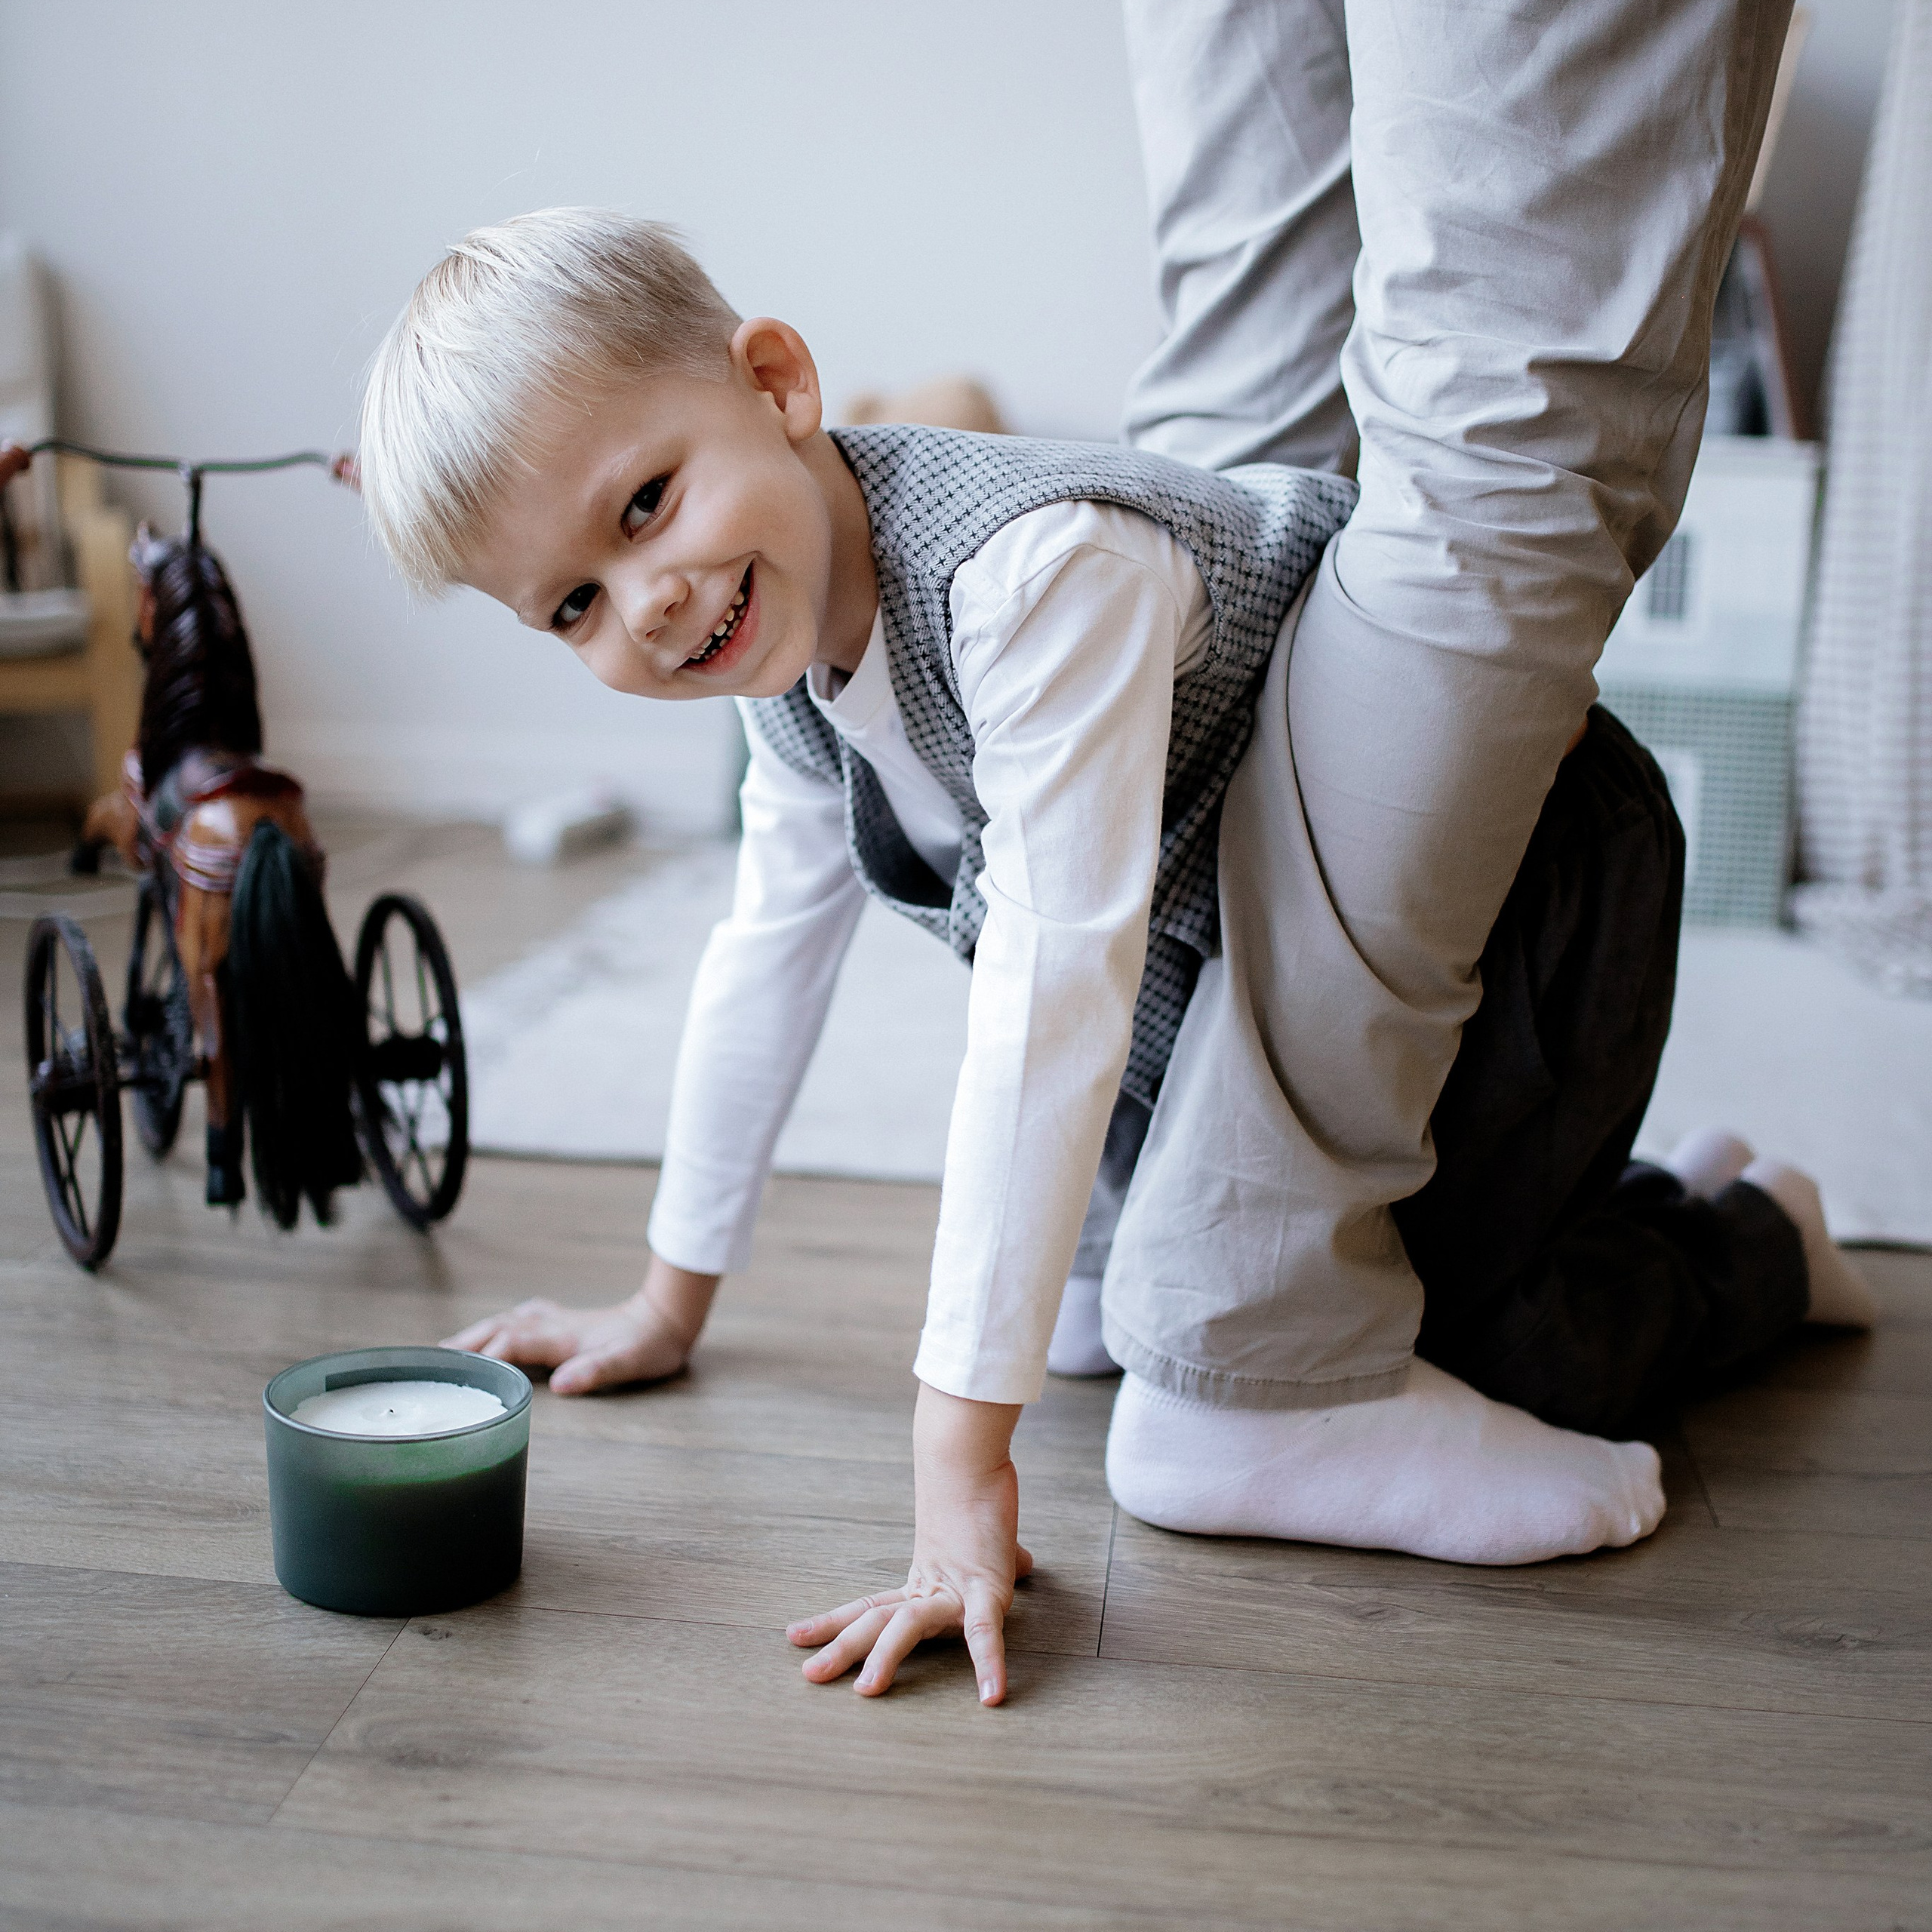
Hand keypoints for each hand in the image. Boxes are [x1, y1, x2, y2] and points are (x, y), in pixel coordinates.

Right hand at [442, 1256, 718, 1393]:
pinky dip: (504, 1323)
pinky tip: (503, 1327)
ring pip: (510, 1320)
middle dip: (468, 1341)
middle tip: (434, 1356)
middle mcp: (556, 1325)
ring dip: (481, 1331)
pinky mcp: (568, 1321)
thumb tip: (561, 1384)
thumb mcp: (626, 1363)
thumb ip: (594, 1372)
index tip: (453, 1371)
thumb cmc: (648, 1346)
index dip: (483, 1356)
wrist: (667, 1318)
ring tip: (454, 1345)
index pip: (512, 1344)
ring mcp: (560, 1320)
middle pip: (502, 1328)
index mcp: (563, 1338)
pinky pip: (525, 1318)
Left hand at [788, 1384, 1032, 1704]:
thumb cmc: (979, 1495)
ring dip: (883, 1657)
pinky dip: (989, 1663)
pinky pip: (985, 1633)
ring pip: (907, 1627)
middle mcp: (930, 1590)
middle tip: (808, 1675)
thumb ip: (1003, 1560)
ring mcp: (955, 1590)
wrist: (971, 1459)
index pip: (870, 1609)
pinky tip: (991, 1694)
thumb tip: (1024, 1562)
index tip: (796, 1636)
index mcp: (923, 1582)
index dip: (834, 1625)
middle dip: (841, 1649)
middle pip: (875, 1623)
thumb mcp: (987, 1543)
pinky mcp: (987, 1587)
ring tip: (865, 1691)